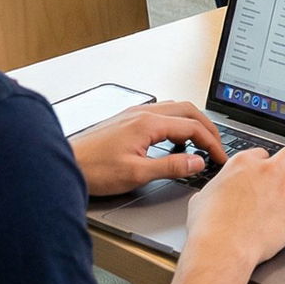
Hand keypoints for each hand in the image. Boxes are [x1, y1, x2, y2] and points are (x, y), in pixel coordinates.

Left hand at [70, 102, 226, 197]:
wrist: (64, 163)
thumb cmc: (93, 169)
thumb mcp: (136, 174)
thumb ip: (170, 166)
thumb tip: (197, 162)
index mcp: (149, 123)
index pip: (192, 127)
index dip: (211, 143)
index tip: (219, 158)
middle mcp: (144, 113)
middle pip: (188, 111)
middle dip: (207, 128)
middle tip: (217, 147)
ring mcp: (135, 114)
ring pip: (175, 109)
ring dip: (192, 123)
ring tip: (200, 143)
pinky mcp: (127, 119)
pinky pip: (162, 114)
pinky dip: (176, 124)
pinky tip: (172, 141)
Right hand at [186, 144, 284, 271]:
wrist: (221, 248)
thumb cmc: (208, 228)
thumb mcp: (201, 199)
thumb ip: (212, 190)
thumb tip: (208, 195)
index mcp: (243, 163)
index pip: (263, 153)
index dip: (265, 165)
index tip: (266, 175)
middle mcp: (267, 170)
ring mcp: (284, 188)